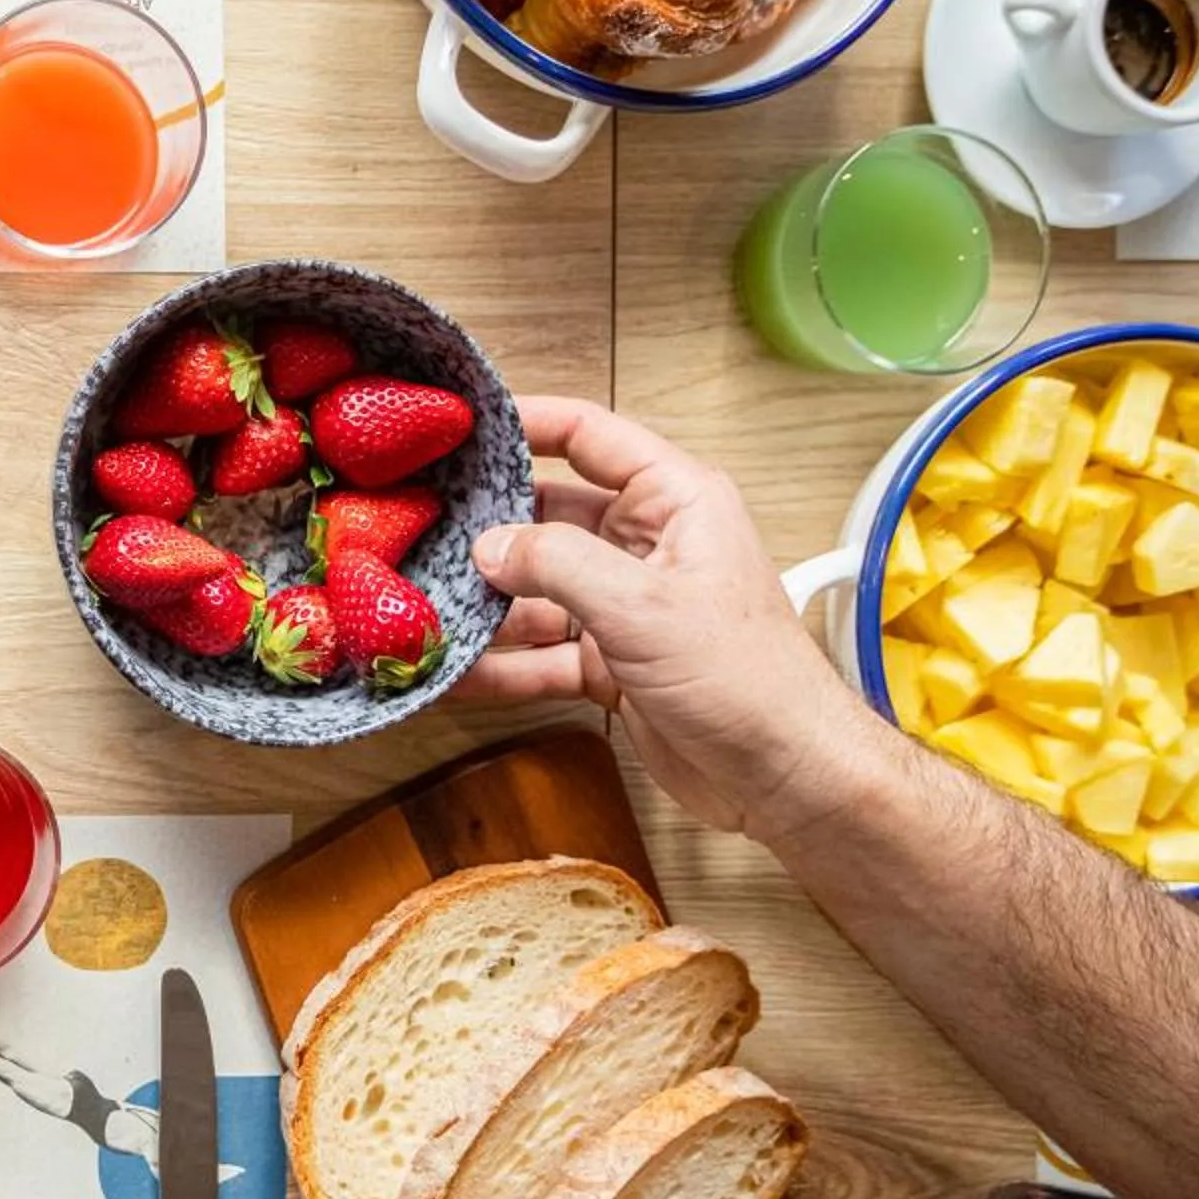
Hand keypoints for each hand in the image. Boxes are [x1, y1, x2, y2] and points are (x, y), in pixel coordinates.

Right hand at [455, 396, 890, 840]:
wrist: (783, 775)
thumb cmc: (744, 676)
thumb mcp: (642, 605)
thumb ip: (557, 563)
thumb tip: (487, 546)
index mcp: (675, 501)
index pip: (590, 436)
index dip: (526, 423)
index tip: (460, 428)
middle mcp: (648, 544)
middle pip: (549, 516)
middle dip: (487, 527)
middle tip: (416, 523)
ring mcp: (627, 606)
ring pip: (538, 591)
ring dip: (485, 604)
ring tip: (418, 606)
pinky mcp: (613, 663)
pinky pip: (542, 652)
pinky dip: (501, 664)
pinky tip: (449, 672)